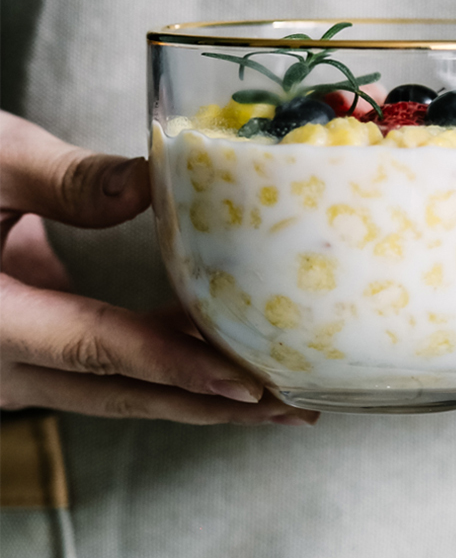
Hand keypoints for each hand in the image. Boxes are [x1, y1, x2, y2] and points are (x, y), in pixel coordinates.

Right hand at [0, 113, 317, 425]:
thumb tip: (156, 180)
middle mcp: (0, 362)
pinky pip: (109, 364)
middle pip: (125, 391)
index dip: (175, 367)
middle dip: (214, 405)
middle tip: (295, 407)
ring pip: (121, 387)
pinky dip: (167, 360)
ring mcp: (15, 364)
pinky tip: (221, 347)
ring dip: (200, 391)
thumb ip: (60, 177)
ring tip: (279, 389)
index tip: (247, 385)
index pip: (97, 350)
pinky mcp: (32, 349)